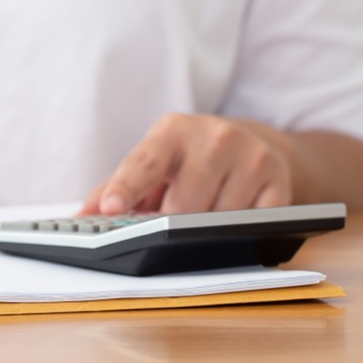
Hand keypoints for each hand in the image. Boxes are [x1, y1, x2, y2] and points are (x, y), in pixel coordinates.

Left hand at [79, 114, 292, 215]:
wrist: (254, 144)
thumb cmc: (189, 160)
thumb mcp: (153, 162)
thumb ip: (115, 187)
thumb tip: (83, 216)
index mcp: (172, 130)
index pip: (144, 162)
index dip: (126, 187)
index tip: (111, 208)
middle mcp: (214, 136)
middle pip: (182, 206)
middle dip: (171, 226)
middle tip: (169, 226)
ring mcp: (251, 157)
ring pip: (217, 221)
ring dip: (206, 232)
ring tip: (207, 214)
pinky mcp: (280, 181)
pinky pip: (251, 226)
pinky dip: (239, 232)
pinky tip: (237, 216)